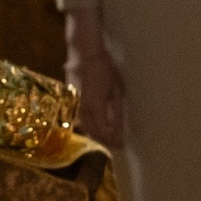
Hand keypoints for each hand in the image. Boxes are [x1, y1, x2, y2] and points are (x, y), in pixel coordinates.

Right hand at [63, 9, 126, 146]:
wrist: (88, 56)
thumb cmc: (106, 70)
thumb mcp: (116, 91)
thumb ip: (117, 112)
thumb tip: (119, 131)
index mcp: (96, 107)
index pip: (104, 131)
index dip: (113, 140)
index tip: (123, 144)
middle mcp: (85, 110)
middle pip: (94, 133)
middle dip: (106, 141)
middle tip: (118, 145)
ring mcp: (79, 106)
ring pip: (87, 128)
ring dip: (98, 137)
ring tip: (110, 139)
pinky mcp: (77, 102)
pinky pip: (83, 121)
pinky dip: (91, 129)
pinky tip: (98, 129)